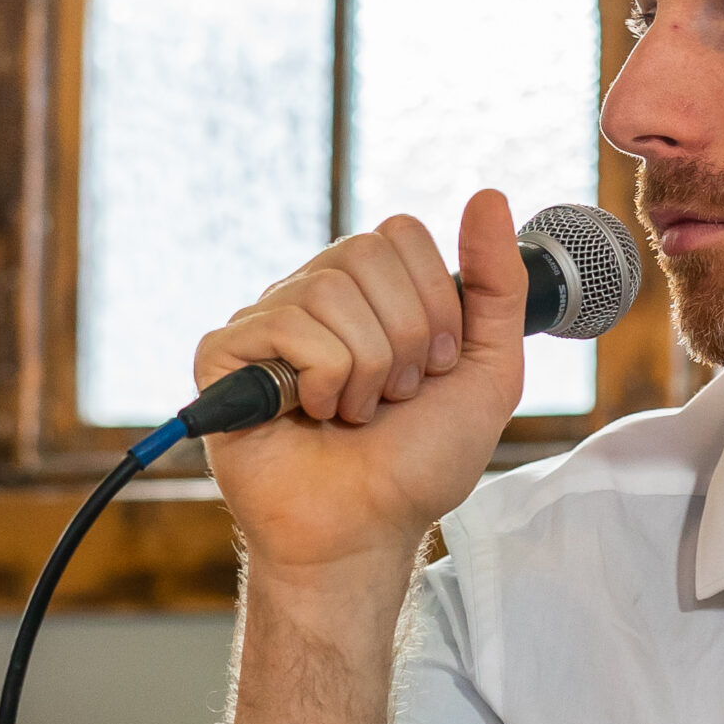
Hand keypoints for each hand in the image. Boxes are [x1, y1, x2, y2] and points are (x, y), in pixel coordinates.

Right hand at [192, 190, 526, 579]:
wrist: (370, 527)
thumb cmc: (419, 460)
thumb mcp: (488, 370)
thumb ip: (498, 285)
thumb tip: (489, 196)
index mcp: (372, 291)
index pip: (400, 233)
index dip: (434, 302)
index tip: (436, 366)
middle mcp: (315, 296)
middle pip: (365, 252)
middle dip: (404, 337)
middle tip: (395, 395)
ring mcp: (267, 323)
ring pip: (327, 290)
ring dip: (365, 368)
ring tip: (355, 412)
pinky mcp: (225, 355)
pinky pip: (283, 324)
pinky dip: (321, 379)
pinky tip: (311, 415)